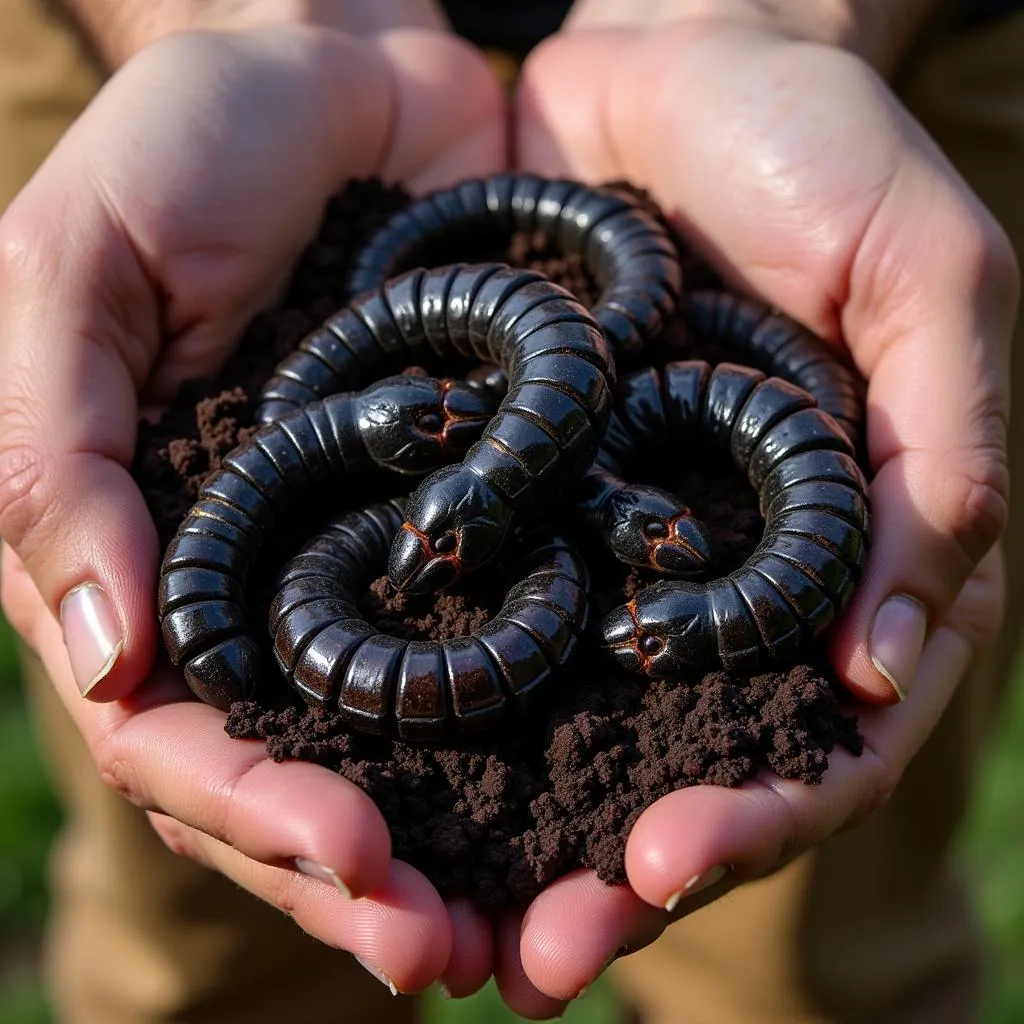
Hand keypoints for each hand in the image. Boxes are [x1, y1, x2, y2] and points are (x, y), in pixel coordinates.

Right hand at [0, 21, 504, 992]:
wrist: (336, 74)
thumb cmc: (191, 149)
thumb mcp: (78, 268)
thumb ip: (54, 452)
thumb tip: (98, 653)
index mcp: (152, 557)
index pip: (177, 732)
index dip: (251, 810)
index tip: (352, 859)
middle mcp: (264, 586)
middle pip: (297, 772)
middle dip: (360, 874)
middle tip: (448, 956)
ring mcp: (370, 560)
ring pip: (403, 742)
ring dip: (455, 844)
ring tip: (523, 932)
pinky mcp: (473, 513)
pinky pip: (499, 639)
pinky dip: (537, 727)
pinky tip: (598, 791)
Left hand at [498, 9, 1016, 1011]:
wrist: (676, 68)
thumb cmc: (821, 153)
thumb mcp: (926, 272)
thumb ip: (935, 451)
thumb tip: (885, 658)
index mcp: (845, 551)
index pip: (825, 728)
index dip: (766, 810)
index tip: (675, 858)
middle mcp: (729, 574)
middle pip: (690, 758)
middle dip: (623, 863)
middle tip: (536, 957)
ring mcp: (624, 542)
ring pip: (581, 719)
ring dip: (521, 825)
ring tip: (447, 925)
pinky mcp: (530, 493)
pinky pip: (490, 613)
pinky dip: (450, 701)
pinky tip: (388, 772)